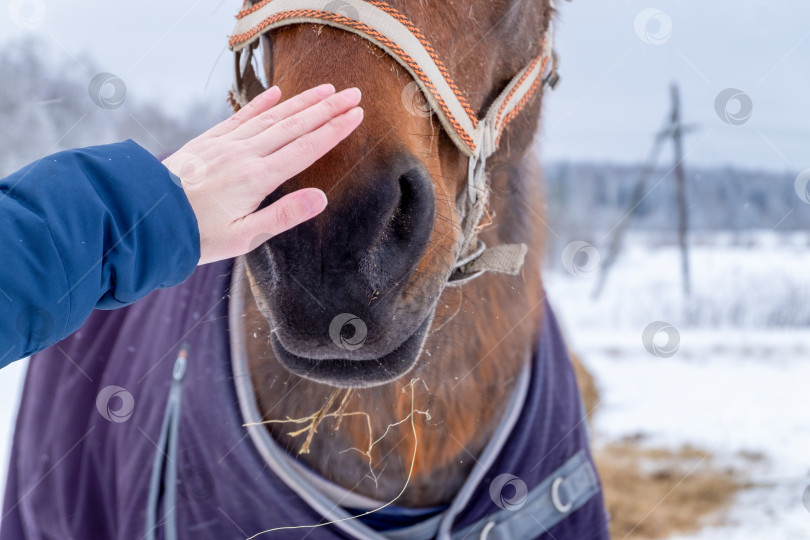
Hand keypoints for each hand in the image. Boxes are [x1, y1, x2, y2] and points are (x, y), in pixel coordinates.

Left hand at [162, 84, 363, 265]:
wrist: (147, 217)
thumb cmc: (198, 236)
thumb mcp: (244, 237)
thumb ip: (283, 215)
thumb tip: (321, 198)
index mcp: (257, 179)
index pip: (305, 149)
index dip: (333, 131)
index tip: (355, 115)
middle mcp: (244, 154)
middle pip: (294, 126)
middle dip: (326, 110)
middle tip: (353, 94)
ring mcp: (225, 145)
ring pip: (271, 117)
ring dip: (301, 102)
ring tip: (325, 90)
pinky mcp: (208, 142)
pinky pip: (240, 117)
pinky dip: (260, 103)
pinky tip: (276, 92)